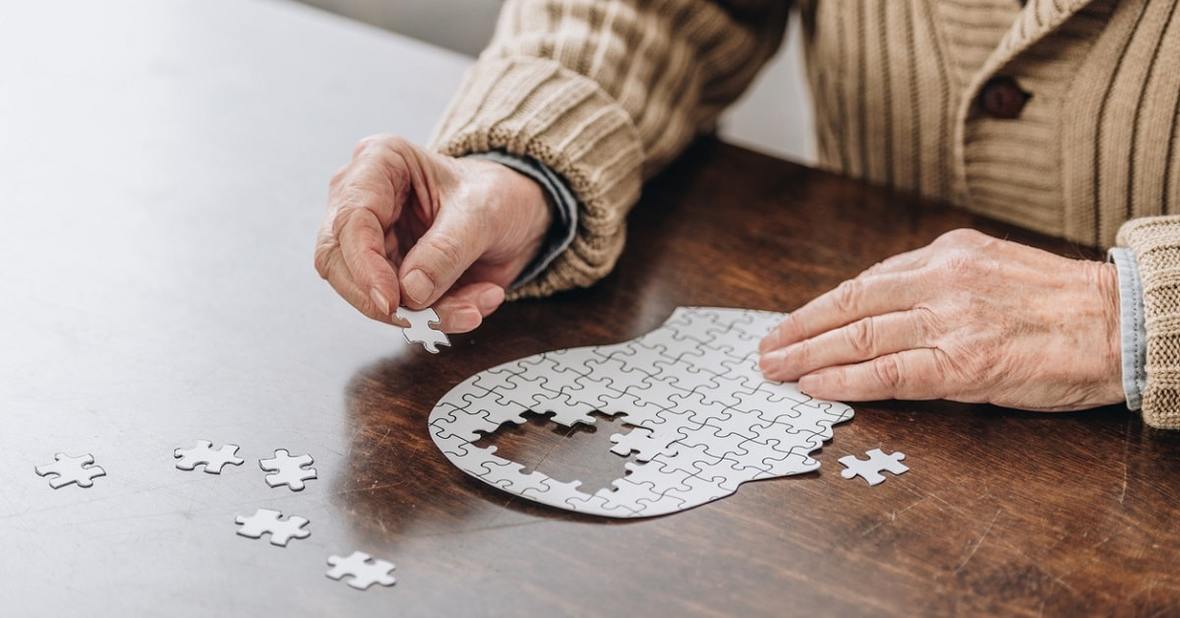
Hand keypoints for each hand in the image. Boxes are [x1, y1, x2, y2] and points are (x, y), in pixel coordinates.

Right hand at [315, 135, 551, 332]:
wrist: (517, 215)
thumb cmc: (497, 194)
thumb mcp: (483, 213)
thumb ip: (447, 250)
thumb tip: (410, 290)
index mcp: (379, 162)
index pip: (350, 219)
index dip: (364, 266)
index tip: (392, 301)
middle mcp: (363, 199)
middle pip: (338, 261)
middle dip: (382, 299)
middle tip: (425, 319)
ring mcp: (371, 240)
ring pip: (367, 293)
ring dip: (422, 313)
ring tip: (473, 308)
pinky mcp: (386, 273)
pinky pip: (398, 308)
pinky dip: (436, 316)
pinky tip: (475, 304)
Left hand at [758, 229, 1123, 410]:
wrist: (1121, 322)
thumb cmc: (1059, 302)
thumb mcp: (991, 267)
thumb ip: (937, 280)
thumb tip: (882, 301)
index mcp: (947, 254)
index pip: (864, 281)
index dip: (819, 307)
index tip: (790, 322)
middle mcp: (941, 281)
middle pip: (849, 306)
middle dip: (798, 329)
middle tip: (765, 349)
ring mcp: (950, 322)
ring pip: (859, 337)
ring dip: (807, 355)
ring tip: (775, 370)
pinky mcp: (964, 364)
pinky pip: (889, 373)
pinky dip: (844, 380)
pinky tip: (815, 387)